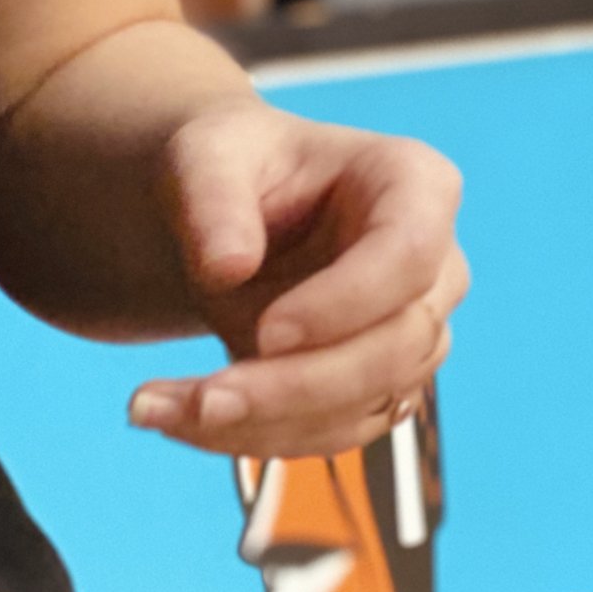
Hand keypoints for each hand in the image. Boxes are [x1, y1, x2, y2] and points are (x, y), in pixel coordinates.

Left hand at [127, 98, 466, 456]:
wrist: (228, 214)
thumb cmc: (235, 165)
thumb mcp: (208, 155)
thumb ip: (214, 199)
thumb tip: (228, 267)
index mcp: (415, 184)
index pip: (409, 253)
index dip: (345, 303)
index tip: (266, 332)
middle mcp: (434, 268)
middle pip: (397, 348)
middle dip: (297, 385)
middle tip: (204, 397)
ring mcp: (412, 336)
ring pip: (365, 407)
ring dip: (262, 423)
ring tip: (159, 408)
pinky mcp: (375, 389)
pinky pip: (329, 433)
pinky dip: (252, 436)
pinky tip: (178, 418)